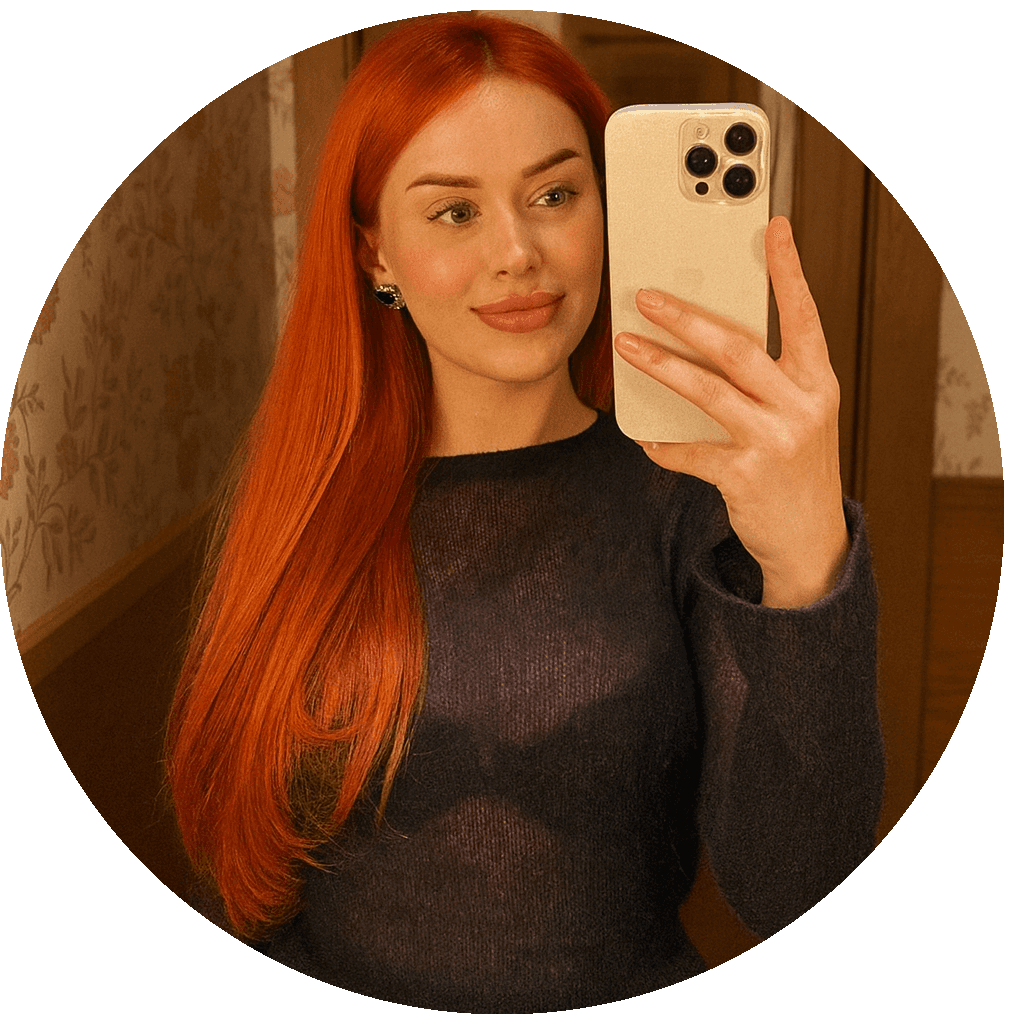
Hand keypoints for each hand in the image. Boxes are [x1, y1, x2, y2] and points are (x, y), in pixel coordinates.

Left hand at [613, 216, 848, 607]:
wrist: (811, 538)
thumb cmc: (798, 466)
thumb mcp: (800, 414)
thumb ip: (769, 378)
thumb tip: (708, 340)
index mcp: (816, 382)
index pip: (804, 315)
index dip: (789, 270)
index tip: (774, 228)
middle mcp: (802, 405)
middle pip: (736, 348)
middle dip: (686, 317)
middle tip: (646, 297)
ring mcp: (775, 440)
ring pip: (707, 391)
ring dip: (660, 365)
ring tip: (626, 346)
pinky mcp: (746, 475)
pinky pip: (691, 452)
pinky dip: (665, 445)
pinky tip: (644, 438)